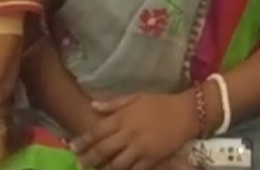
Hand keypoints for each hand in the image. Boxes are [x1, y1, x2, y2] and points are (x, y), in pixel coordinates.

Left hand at [72, 93, 196, 169]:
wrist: (187, 112)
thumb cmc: (160, 103)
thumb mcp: (136, 97)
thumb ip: (113, 104)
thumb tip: (93, 106)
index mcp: (123, 117)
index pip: (98, 131)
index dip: (84, 140)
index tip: (72, 146)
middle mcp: (129, 133)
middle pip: (104, 149)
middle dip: (89, 158)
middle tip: (78, 164)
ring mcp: (140, 148)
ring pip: (116, 163)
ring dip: (104, 168)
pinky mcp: (152, 159)